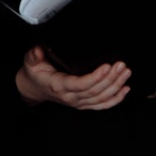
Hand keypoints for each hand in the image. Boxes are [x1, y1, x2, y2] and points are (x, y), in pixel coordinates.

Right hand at [14, 46, 129, 110]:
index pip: (80, 85)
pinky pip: (102, 105)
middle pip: (95, 91)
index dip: (95, 78)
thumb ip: (34, 55)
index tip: (106, 67)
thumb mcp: (31, 61)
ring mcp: (78, 102)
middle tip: (121, 65)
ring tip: (125, 72)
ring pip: (101, 98)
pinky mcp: (84, 104)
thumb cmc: (35, 73)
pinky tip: (125, 89)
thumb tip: (38, 50)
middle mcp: (70, 97)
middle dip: (111, 78)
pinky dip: (116, 99)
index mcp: (58, 86)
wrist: (34, 88)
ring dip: (116, 86)